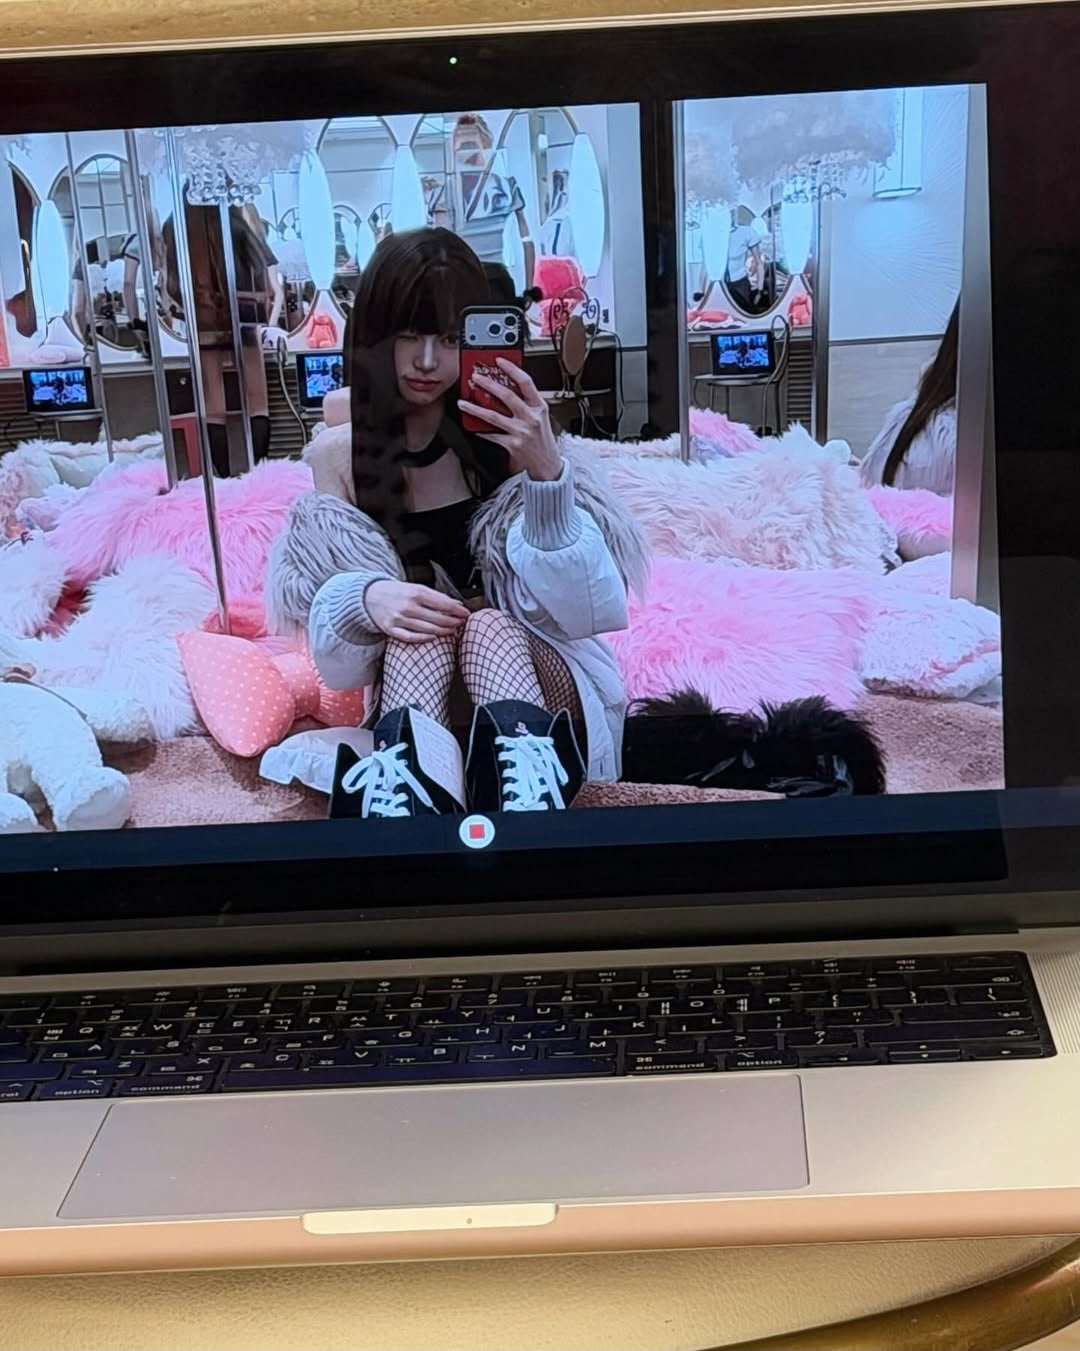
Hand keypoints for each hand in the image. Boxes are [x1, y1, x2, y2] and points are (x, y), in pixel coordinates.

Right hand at [365, 580, 469, 643]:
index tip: (466, 613)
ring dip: (443, 631)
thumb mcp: (415, 587)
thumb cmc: (395, 591)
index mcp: (416, 593)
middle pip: (438, 618)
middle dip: (453, 622)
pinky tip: (434, 638)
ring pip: (428, 629)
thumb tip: (456, 604)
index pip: (443, 603)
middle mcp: (408, 606)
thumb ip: (434, 596)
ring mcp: (399, 619)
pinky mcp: (391, 630)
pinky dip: (424, 639)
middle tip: (462, 624)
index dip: (457, 610)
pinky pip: (410, 637)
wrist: (369, 596)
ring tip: (453, 630)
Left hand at [459, 358, 561, 480]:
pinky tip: (472, 426)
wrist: (548, 465)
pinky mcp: (513, 445)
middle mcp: (531, 418)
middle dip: (488, 384)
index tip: (499, 360)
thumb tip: (504, 387)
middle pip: (507, 396)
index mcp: (539, 406)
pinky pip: (492, 435)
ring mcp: (521, 432)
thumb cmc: (543, 439)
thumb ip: (526, 402)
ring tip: (463, 403)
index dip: (512, 369)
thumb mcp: (540, 416)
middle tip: (475, 378)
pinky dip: (481, 430)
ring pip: (493, 416)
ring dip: (475, 408)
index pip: (526, 382)